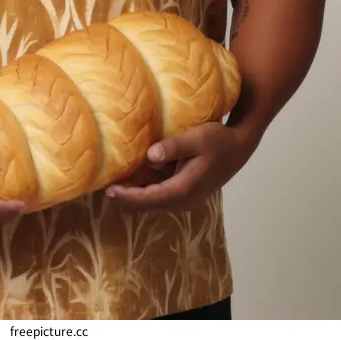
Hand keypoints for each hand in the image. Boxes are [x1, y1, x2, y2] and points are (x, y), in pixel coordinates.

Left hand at [104, 122, 255, 211]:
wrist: (239, 146)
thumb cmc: (218, 140)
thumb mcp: (196, 138)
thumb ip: (174, 146)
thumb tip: (151, 156)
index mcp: (184, 189)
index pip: (150, 198)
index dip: (128, 197)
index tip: (109, 191)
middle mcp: (183, 199)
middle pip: (148, 203)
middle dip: (126, 197)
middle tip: (101, 188)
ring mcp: (184, 196)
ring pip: (153, 198)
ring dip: (134, 193)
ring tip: (111, 183)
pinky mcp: (185, 189)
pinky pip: (160, 191)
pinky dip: (145, 187)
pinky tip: (131, 177)